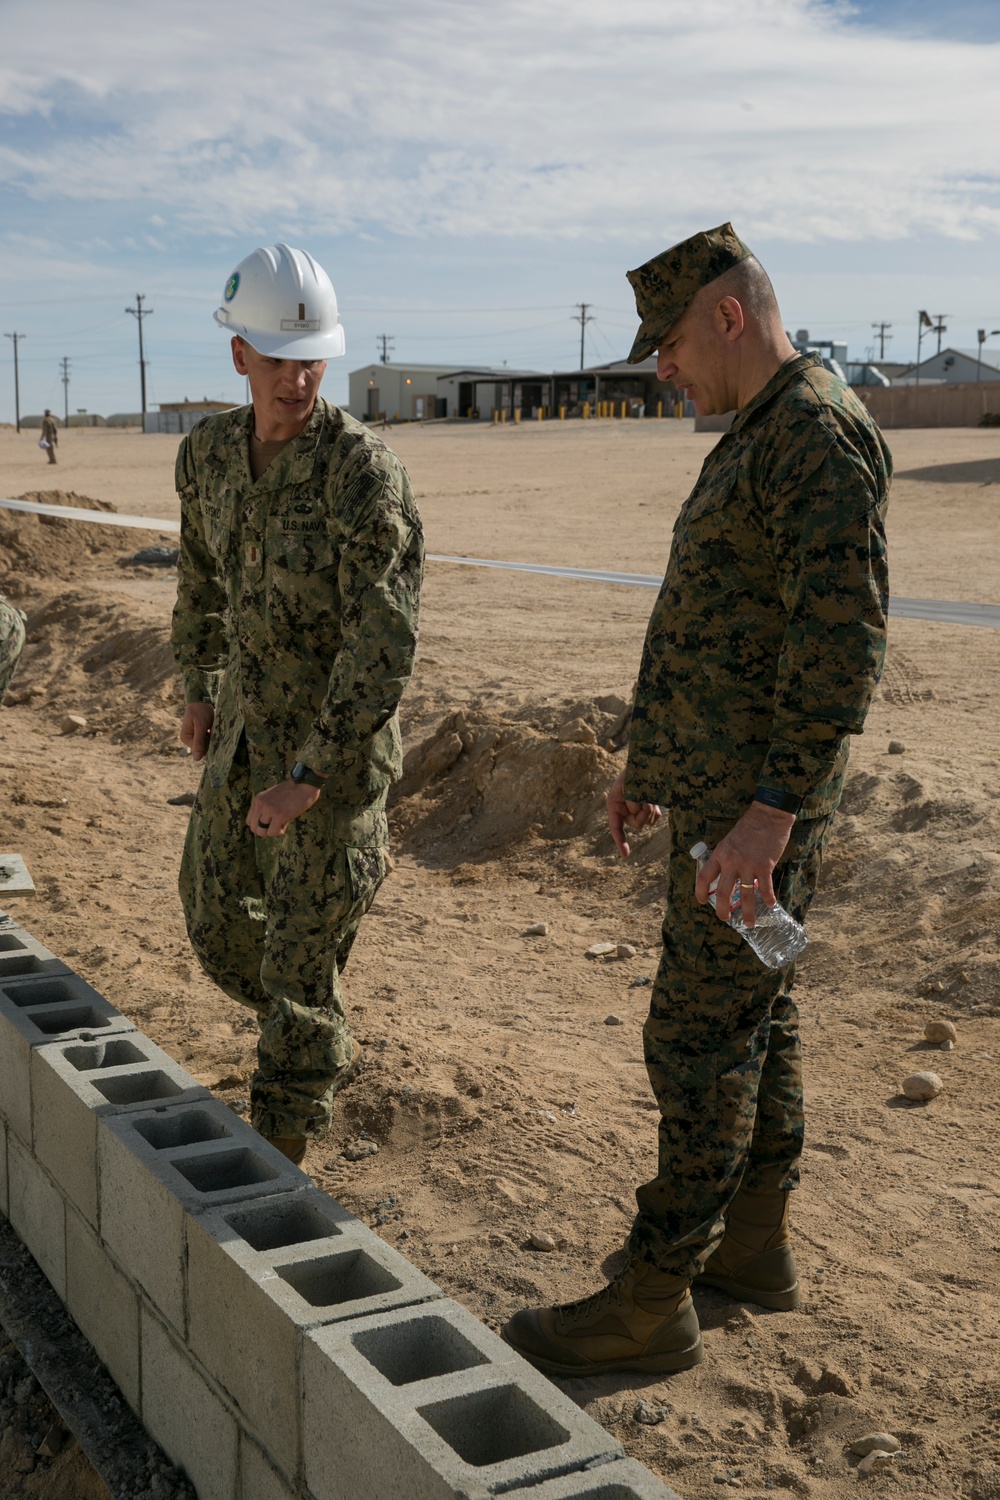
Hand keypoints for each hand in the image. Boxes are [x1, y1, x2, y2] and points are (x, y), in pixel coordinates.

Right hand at [180, 702, 214, 760]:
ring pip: (208, 742)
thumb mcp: (200, 726)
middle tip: (214, 729)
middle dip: (211, 740)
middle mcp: (189, 739)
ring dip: (213, 736)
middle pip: (204, 747)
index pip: (200, 750)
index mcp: (186, 738)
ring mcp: (196, 735)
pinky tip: (213, 727)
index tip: (213, 734)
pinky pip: (210, 737)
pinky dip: (213, 733)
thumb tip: (196, 759)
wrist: (202, 698)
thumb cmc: (200, 711)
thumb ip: (199, 742)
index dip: (209, 744)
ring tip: (213, 727)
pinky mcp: (201, 732)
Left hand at [246, 780, 321, 837]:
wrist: (304, 784)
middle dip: (265, 830)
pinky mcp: (279, 816)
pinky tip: (286, 823)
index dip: (260, 824)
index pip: (249, 821)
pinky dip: (279, 832)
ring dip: (272, 831)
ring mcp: (269, 810)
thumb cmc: (292, 790)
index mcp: (257, 799)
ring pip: (261, 832)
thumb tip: (265, 826)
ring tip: (281, 823)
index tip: (270, 821)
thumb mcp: (272, 797)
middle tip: (276, 824)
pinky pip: (273, 832)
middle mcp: (260, 805)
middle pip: (254, 828)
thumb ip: (265, 808)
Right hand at [606, 770, 660, 858]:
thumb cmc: (634, 770)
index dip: (620, 841)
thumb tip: (639, 811)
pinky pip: (654, 818)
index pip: (616, 827)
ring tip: (650, 796)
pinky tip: (654, 801)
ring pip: (646, 822)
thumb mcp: (629, 782)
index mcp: (614, 805)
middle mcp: (624, 811)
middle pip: (636, 824)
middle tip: (647, 801)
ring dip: (651, 810)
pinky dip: (656, 811)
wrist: (647, 763)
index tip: (626, 855)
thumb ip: (632, 798)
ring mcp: (637, 811)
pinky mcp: (648, 810)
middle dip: (643, 813)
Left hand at [695, 801, 794, 925]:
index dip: (700, 892)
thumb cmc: (748, 826)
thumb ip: (725, 857)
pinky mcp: (765, 867)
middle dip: (721, 909)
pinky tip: (770, 905)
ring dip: (748, 912)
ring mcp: (748, 865)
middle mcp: (731, 862)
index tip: (701, 901)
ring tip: (749, 923)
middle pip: (722, 892)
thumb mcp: (729, 840)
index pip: (703, 877)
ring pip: (745, 895)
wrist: (767, 816)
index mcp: (719, 854)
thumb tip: (725, 874)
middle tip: (724, 918)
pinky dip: (768, 899)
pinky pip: (765, 888)